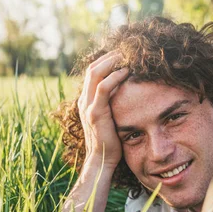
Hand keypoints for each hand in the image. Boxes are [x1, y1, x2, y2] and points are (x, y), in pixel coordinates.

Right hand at [78, 52, 129, 168]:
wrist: (101, 161)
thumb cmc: (110, 142)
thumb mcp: (111, 118)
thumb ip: (114, 105)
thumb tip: (128, 93)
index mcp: (87, 101)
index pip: (93, 72)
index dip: (106, 60)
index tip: (122, 54)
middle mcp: (84, 100)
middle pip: (92, 68)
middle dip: (109, 56)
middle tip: (126, 50)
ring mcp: (88, 106)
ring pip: (95, 73)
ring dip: (111, 61)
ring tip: (127, 56)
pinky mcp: (95, 113)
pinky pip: (103, 88)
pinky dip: (115, 76)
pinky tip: (127, 72)